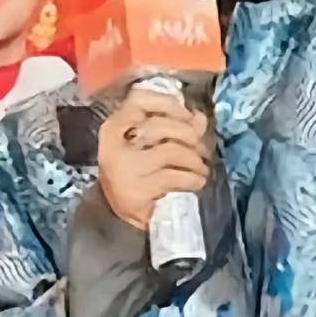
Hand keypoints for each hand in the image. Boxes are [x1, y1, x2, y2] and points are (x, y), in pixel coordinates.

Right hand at [97, 89, 210, 232]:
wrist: (118, 217)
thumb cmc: (136, 174)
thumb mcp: (147, 146)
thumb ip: (172, 127)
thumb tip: (199, 118)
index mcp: (113, 127)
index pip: (139, 99)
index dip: (169, 104)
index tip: (189, 116)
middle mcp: (114, 144)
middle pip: (161, 124)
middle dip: (190, 135)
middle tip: (201, 149)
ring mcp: (126, 168)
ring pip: (172, 150)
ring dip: (195, 160)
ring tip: (201, 169)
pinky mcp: (138, 190)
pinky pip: (175, 176)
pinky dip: (193, 179)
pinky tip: (197, 182)